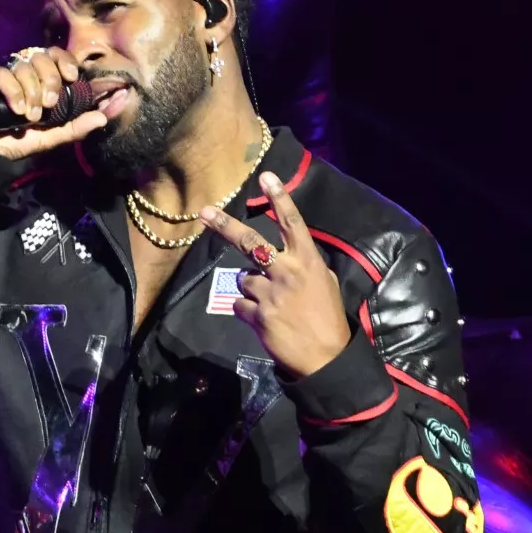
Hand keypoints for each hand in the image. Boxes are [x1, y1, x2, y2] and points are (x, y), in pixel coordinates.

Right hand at [0, 46, 107, 160]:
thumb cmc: (11, 143)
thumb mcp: (48, 138)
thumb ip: (74, 128)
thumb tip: (103, 117)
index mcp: (38, 80)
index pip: (56, 55)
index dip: (65, 61)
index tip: (72, 77)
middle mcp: (20, 71)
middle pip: (43, 56)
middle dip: (51, 80)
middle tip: (49, 105)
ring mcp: (1, 71)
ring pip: (25, 64)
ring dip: (32, 91)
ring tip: (29, 116)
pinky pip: (2, 71)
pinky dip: (13, 90)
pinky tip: (16, 109)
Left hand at [197, 173, 352, 378]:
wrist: (325, 355)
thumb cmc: (327, 317)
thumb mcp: (324, 283)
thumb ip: (304, 265)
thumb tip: (288, 256)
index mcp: (308, 260)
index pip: (292, 223)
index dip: (279, 198)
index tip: (265, 176)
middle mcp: (286, 271)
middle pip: (250, 242)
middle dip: (225, 225)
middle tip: (204, 212)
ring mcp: (269, 293)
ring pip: (243, 279)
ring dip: (252, 289)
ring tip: (272, 305)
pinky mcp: (256, 314)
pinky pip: (239, 305)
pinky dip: (247, 311)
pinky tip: (265, 320)